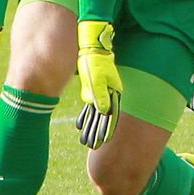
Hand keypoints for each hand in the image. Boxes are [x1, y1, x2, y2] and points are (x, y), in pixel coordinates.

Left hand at [74, 20, 120, 148]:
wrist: (93, 48)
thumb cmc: (95, 62)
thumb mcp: (97, 77)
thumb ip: (100, 94)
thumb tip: (104, 111)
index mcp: (112, 94)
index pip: (110, 116)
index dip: (107, 129)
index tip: (104, 141)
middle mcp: (108, 96)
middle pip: (103, 118)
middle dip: (99, 132)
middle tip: (94, 146)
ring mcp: (100, 93)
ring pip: (96, 115)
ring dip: (92, 127)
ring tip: (88, 141)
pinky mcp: (93, 89)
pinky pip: (90, 107)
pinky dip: (86, 117)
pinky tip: (81, 126)